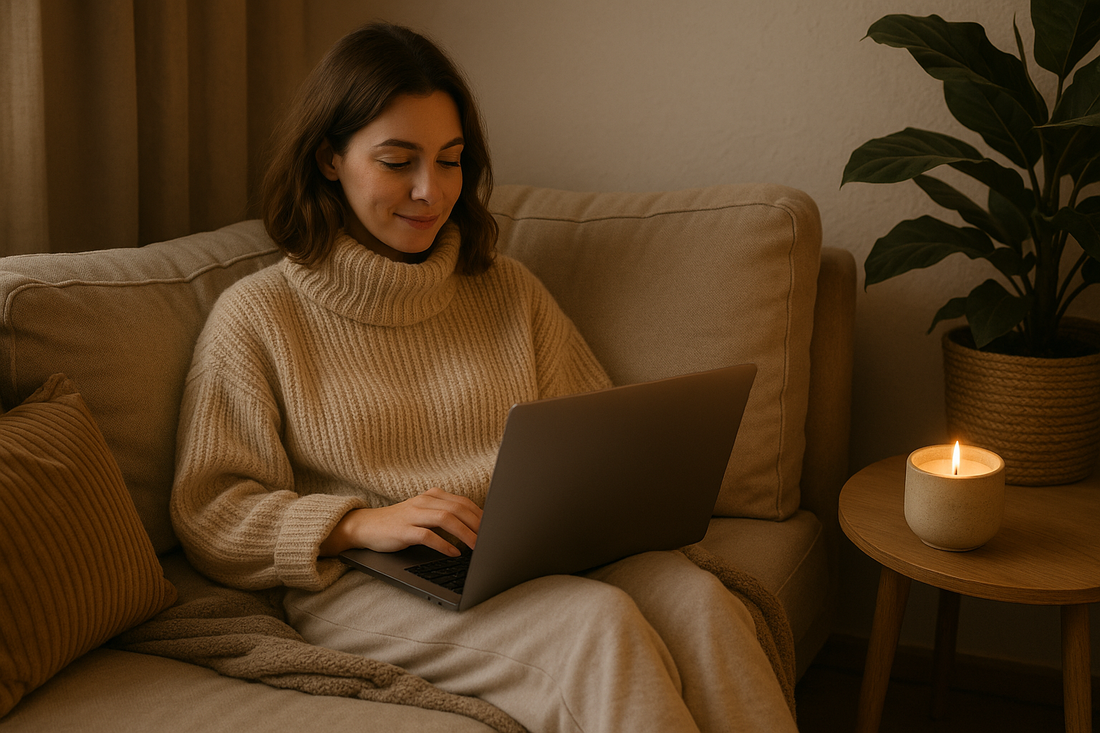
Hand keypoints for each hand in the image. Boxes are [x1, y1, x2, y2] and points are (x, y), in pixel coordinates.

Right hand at [319, 488, 481, 557]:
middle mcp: (424, 501)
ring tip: (477, 547)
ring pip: (446, 519)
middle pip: (458, 508)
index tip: (495, 528)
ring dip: (465, 534)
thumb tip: (475, 529)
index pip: (463, 502)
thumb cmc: (400, 523)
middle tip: (491, 539)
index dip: (481, 515)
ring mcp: (413, 514)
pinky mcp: (403, 530)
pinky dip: (443, 545)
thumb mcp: (425, 514)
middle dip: (478, 524)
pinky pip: (427, 535)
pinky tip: (454, 553)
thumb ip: (446, 516)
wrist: (367, 526)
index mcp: (432, 496)